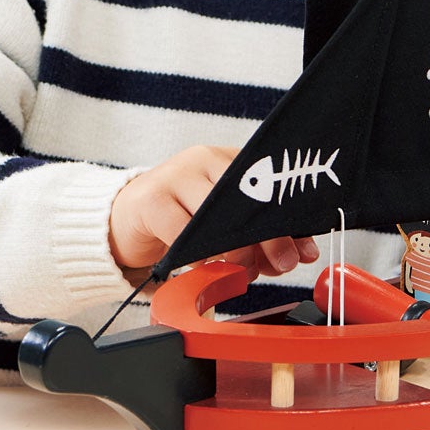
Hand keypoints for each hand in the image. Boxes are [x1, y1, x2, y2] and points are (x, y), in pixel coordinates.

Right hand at [108, 145, 320, 279]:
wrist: (126, 217)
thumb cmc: (182, 219)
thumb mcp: (225, 225)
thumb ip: (261, 237)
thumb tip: (302, 252)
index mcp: (230, 161)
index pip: (270, 184)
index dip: (290, 219)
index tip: (304, 249)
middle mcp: (205, 159)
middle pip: (248, 196)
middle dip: (270, 236)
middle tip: (280, 264)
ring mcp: (177, 174)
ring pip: (218, 213)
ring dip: (236, 249)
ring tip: (242, 270)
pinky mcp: (151, 198)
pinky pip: (183, 231)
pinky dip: (199, 256)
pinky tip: (204, 267)